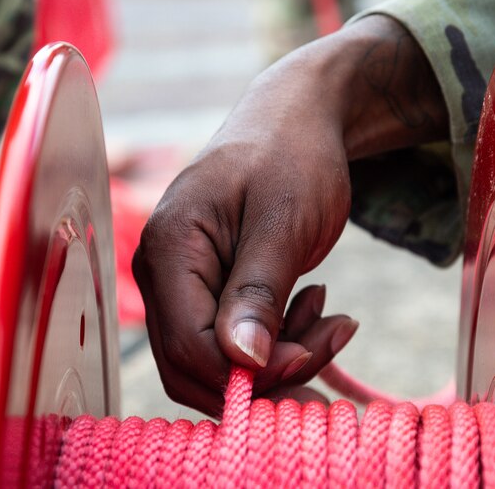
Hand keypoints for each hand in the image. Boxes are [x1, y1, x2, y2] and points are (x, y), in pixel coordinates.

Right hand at [133, 15, 446, 415]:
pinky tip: (317, 309)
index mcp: (170, 248)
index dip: (249, 370)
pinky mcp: (208, 293)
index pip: (189, 345)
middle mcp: (162, 273)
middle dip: (267, 373)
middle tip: (329, 338)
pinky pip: (233, 344)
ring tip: (333, 319)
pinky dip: (279, 343)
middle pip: (195, 365)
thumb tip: (244, 363)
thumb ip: (259, 292)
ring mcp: (182, 286)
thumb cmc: (291, 156)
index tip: (312, 351)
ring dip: (279, 360)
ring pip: (216, 363)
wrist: (296, 121)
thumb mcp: (283, 221)